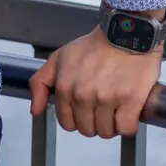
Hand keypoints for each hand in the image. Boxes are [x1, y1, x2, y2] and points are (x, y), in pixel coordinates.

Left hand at [27, 26, 163, 139]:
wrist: (125, 33)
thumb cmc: (96, 46)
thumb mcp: (59, 58)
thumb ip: (40, 83)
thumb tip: (35, 110)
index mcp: (65, 87)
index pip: (68, 123)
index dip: (78, 119)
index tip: (87, 110)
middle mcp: (83, 95)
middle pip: (88, 130)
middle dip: (96, 122)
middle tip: (104, 106)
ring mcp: (107, 99)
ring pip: (107, 132)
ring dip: (113, 124)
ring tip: (117, 106)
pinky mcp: (130, 100)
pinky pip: (126, 129)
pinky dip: (129, 124)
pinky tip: (130, 110)